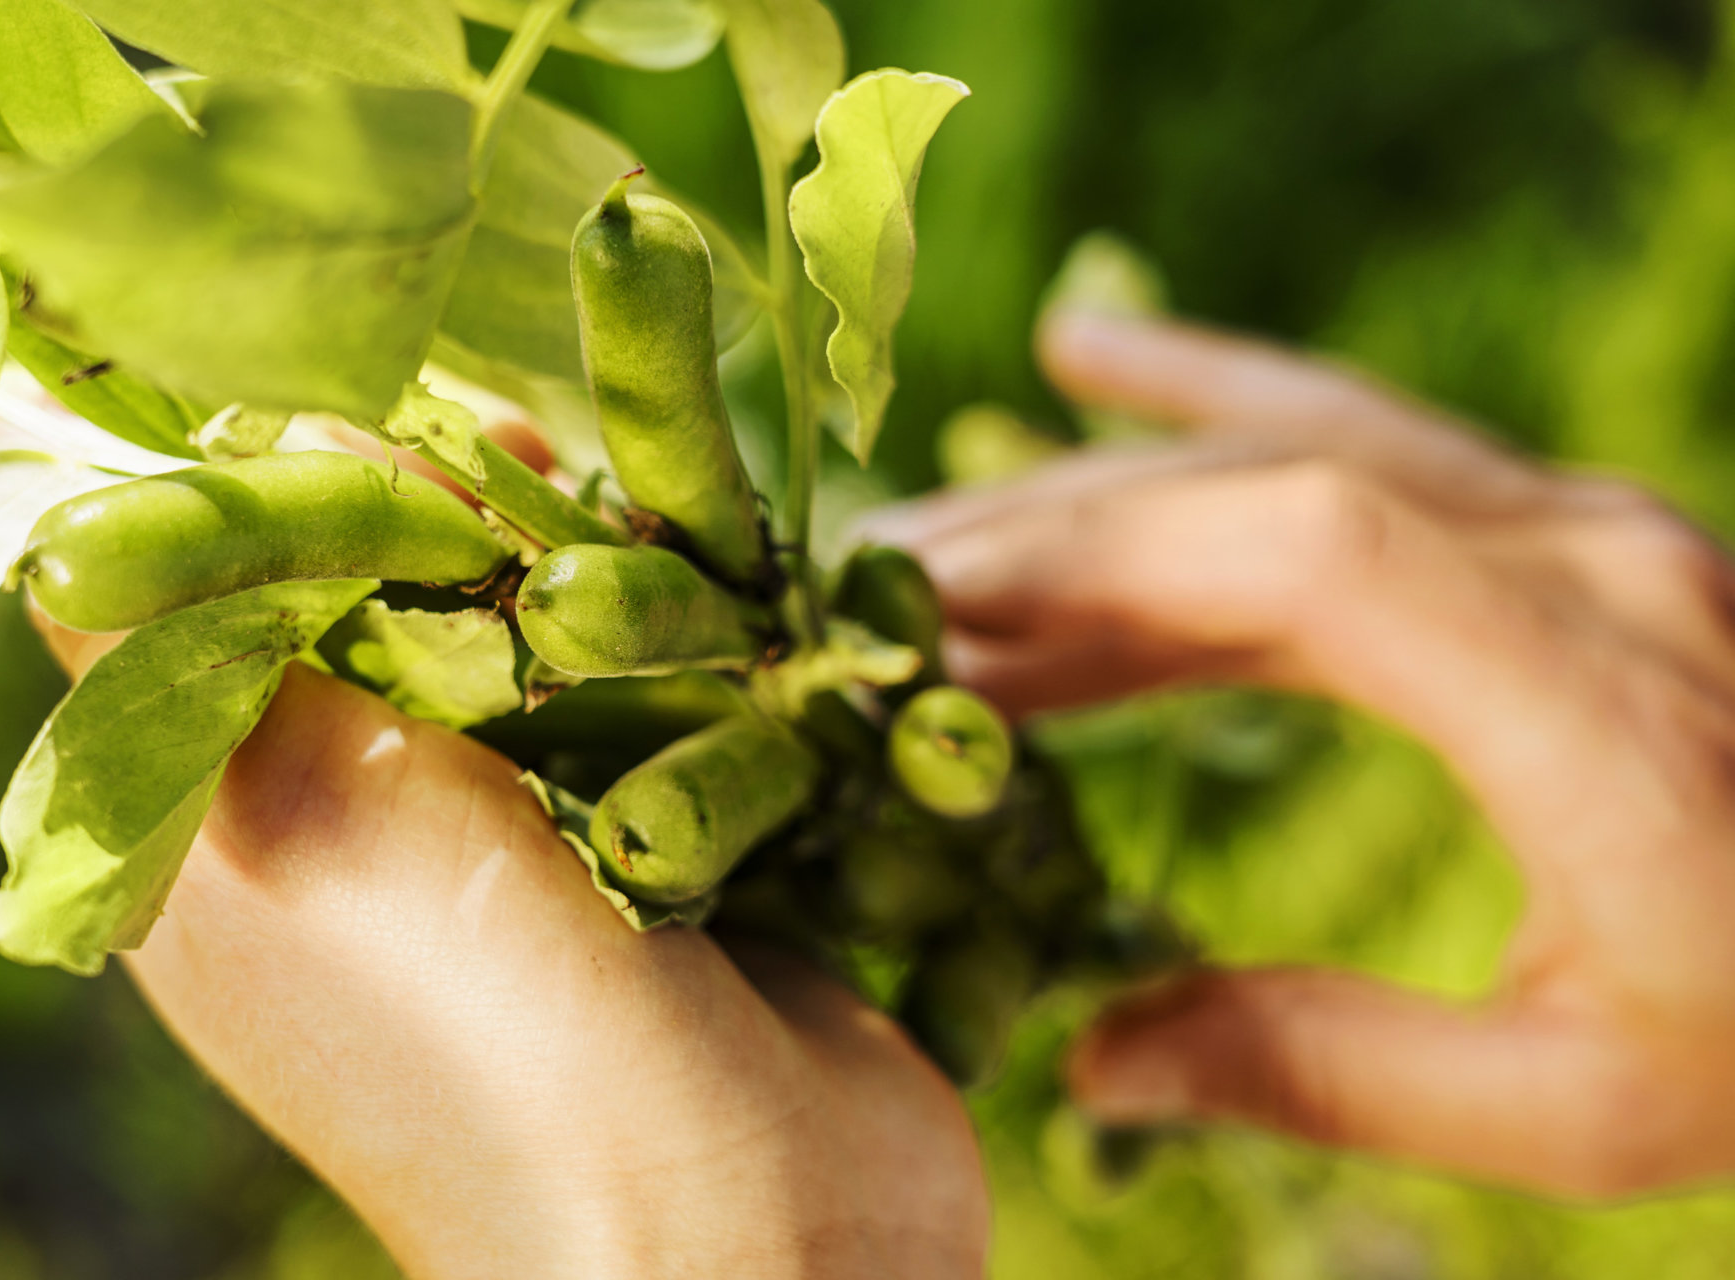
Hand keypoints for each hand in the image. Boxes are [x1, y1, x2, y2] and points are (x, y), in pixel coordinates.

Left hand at [34, 425, 988, 1278]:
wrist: (743, 1240)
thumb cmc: (488, 1031)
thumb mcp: (297, 810)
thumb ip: (215, 625)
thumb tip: (187, 458)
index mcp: (243, 854)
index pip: (218, 626)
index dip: (277, 506)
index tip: (360, 418)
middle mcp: (381, 862)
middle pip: (398, 627)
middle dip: (458, 522)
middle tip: (519, 439)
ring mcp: (544, 878)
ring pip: (553, 665)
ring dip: (598, 574)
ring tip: (630, 485)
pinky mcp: (681, 886)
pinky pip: (679, 729)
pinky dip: (706, 657)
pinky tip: (743, 580)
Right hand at [866, 307, 1734, 1199]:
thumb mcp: (1584, 1110)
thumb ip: (1325, 1071)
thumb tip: (1088, 1065)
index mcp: (1593, 691)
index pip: (1305, 551)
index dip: (1097, 564)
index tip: (931, 621)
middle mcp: (1582, 554)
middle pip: (1261, 490)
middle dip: (1048, 540)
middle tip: (873, 606)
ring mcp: (1573, 521)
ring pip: (1284, 460)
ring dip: (1094, 502)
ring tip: (926, 558)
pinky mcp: (1552, 526)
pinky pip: (1349, 435)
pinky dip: (1208, 398)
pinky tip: (1087, 357)